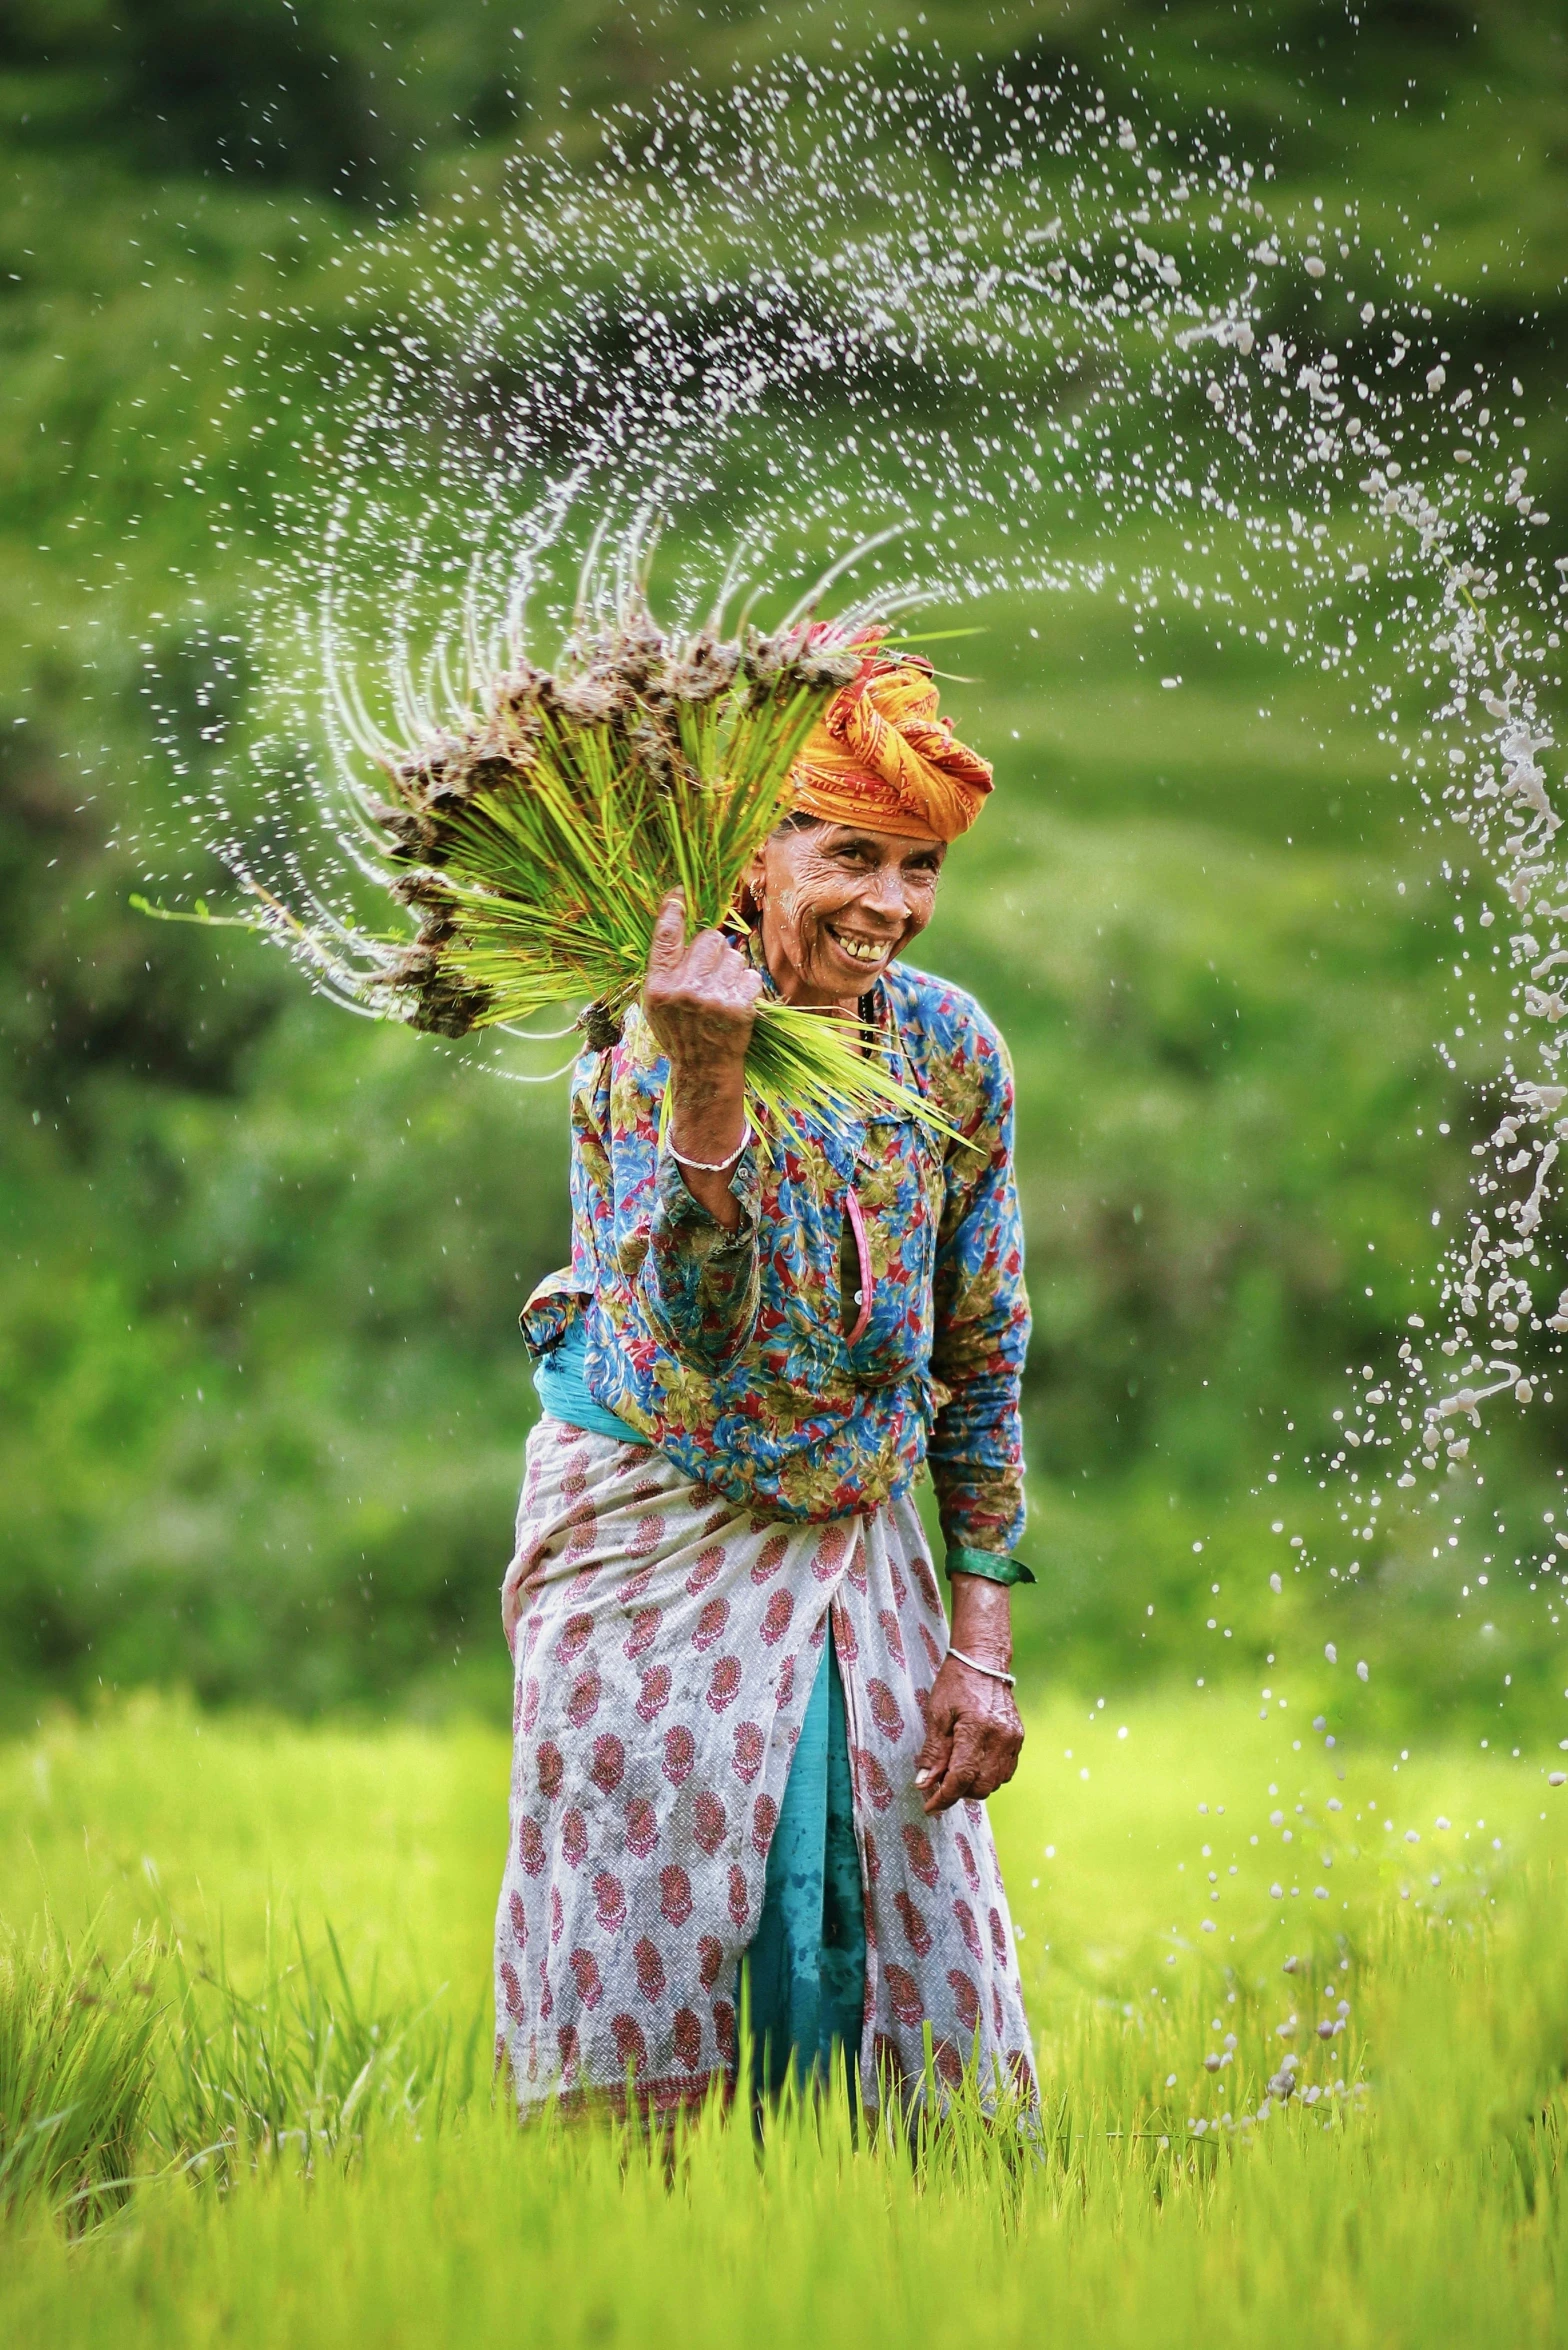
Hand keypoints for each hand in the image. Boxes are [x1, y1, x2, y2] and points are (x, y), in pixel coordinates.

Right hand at [642, 891, 761, 1087]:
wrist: (703, 1069)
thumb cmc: (680, 1031)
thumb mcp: (657, 1004)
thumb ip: (665, 968)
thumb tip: (675, 920)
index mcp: (659, 985)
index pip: (665, 937)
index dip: (673, 910)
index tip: (679, 891)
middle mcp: (683, 989)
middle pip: (709, 938)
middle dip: (713, 950)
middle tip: (710, 974)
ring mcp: (711, 998)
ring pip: (733, 955)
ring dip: (731, 969)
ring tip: (722, 993)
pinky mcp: (737, 1007)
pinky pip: (749, 974)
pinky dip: (746, 986)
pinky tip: (736, 1003)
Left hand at [913, 1572, 1022, 1814]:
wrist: (983, 1662)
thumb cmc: (955, 1684)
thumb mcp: (937, 1715)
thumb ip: (933, 1753)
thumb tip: (924, 1784)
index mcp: (976, 1729)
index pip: (961, 1778)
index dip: (944, 1797)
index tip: (929, 1806)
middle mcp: (1000, 1738)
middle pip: (980, 1787)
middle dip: (958, 1792)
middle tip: (939, 1782)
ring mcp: (1013, 1740)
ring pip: (994, 1783)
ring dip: (973, 1785)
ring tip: (955, 1770)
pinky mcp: (1018, 1739)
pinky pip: (1005, 1772)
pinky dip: (988, 1775)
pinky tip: (974, 1763)